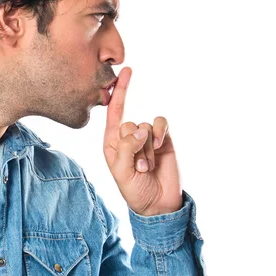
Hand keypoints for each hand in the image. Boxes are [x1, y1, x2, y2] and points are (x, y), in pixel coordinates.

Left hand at [103, 67, 182, 215]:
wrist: (158, 203)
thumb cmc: (134, 190)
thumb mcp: (122, 171)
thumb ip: (126, 147)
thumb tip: (140, 129)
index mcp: (112, 142)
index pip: (113, 112)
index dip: (118, 91)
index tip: (124, 72)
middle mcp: (128, 136)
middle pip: (130, 123)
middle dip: (136, 147)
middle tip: (139, 167)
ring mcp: (146, 137)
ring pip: (146, 127)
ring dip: (148, 149)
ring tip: (148, 167)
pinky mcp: (163, 138)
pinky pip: (160, 124)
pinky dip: (160, 134)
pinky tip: (161, 148)